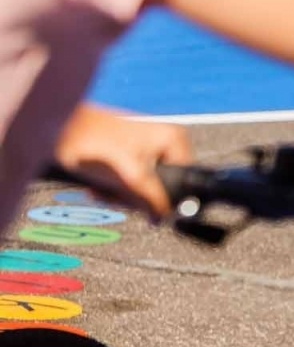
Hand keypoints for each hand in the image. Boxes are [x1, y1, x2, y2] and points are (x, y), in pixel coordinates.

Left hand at [54, 108, 192, 221]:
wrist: (58, 129)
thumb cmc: (94, 145)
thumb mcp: (131, 177)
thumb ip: (154, 198)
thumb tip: (165, 217)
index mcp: (175, 139)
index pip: (184, 181)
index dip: (163, 199)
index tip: (142, 206)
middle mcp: (164, 140)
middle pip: (161, 185)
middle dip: (135, 196)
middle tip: (115, 196)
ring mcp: (144, 145)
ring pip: (142, 186)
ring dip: (120, 194)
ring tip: (101, 191)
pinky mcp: (125, 152)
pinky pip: (127, 179)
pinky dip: (112, 187)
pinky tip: (96, 186)